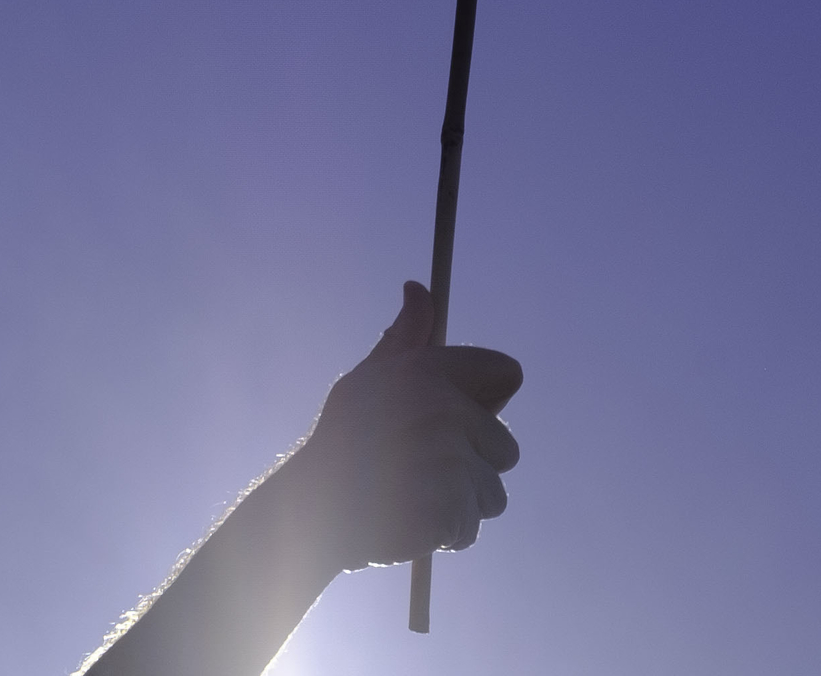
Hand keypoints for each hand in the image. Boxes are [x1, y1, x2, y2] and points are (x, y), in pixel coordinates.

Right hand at [287, 282, 521, 568]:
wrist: (312, 507)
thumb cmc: (345, 438)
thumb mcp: (371, 377)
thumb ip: (407, 335)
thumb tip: (419, 287)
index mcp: (427, 371)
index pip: (507, 372)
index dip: (486, 399)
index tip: (456, 417)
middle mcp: (442, 410)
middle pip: (507, 447)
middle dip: (474, 466)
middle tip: (423, 466)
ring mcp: (447, 462)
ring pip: (494, 494)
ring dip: (461, 504)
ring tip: (414, 494)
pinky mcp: (447, 508)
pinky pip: (472, 526)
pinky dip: (445, 532)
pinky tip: (409, 519)